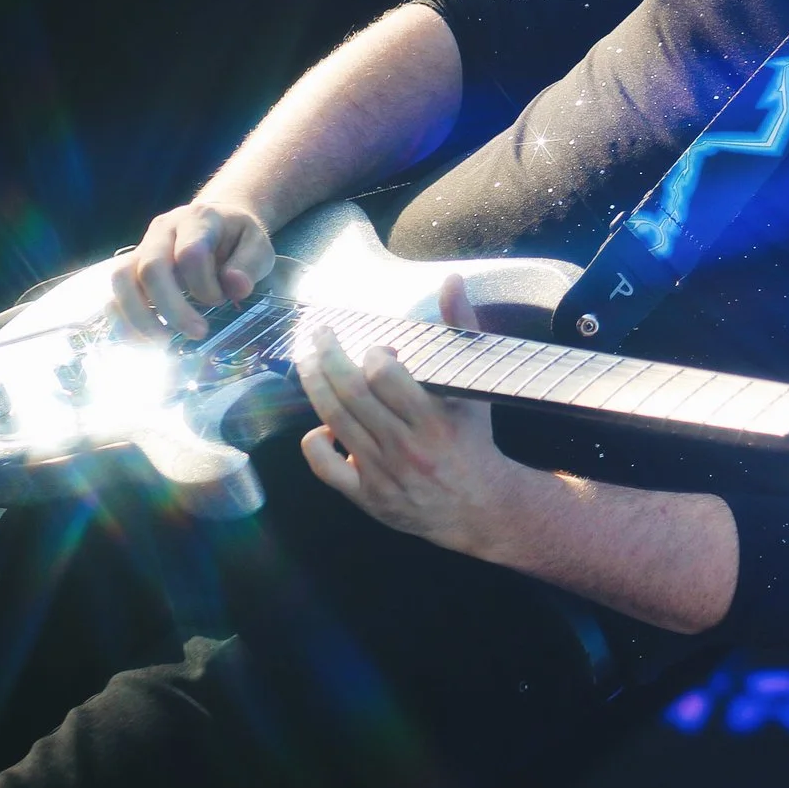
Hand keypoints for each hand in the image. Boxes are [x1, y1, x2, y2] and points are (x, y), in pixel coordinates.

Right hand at [110, 201, 274, 340]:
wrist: (216, 222)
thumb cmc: (236, 238)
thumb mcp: (257, 244)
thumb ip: (250, 264)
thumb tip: (235, 287)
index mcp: (197, 220)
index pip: (190, 253)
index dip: (204, 285)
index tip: (222, 301)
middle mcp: (162, 230)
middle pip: (151, 268)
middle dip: (172, 308)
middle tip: (197, 334)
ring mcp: (141, 249)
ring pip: (122, 280)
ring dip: (139, 317)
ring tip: (164, 343)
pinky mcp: (130, 270)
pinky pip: (113, 295)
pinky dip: (123, 322)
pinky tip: (144, 343)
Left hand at [294, 274, 533, 554]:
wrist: (481, 506)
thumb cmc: (474, 440)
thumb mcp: (474, 386)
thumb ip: (463, 329)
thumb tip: (452, 281)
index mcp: (434, 419)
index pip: (384, 376)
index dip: (374, 354)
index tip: (378, 349)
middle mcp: (406, 447)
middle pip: (350, 393)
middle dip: (326, 355)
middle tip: (318, 333)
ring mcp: (383, 474)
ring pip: (334, 421)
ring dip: (314, 385)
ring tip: (307, 361)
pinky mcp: (367, 496)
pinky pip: (325, 467)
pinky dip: (315, 442)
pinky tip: (324, 426)